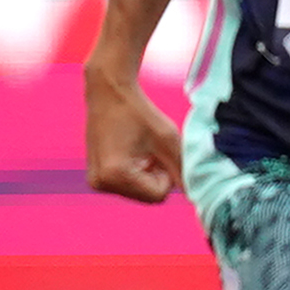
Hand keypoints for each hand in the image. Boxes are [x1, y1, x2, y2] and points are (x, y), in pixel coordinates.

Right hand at [83, 59, 184, 205]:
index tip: (159, 152)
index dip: (166, 175)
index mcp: (116, 174)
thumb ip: (182, 169)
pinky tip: (130, 151)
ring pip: (137, 193)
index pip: (157, 196)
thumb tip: (194, 194)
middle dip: (155, 177)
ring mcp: (95, 181)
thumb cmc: (140, 112)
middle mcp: (101, 182)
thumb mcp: (168, 139)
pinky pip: (125, 186)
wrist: (109, 92)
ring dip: (145, 175)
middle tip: (150, 150)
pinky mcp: (95, 177)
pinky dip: (134, 173)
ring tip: (140, 149)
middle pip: (146, 197)